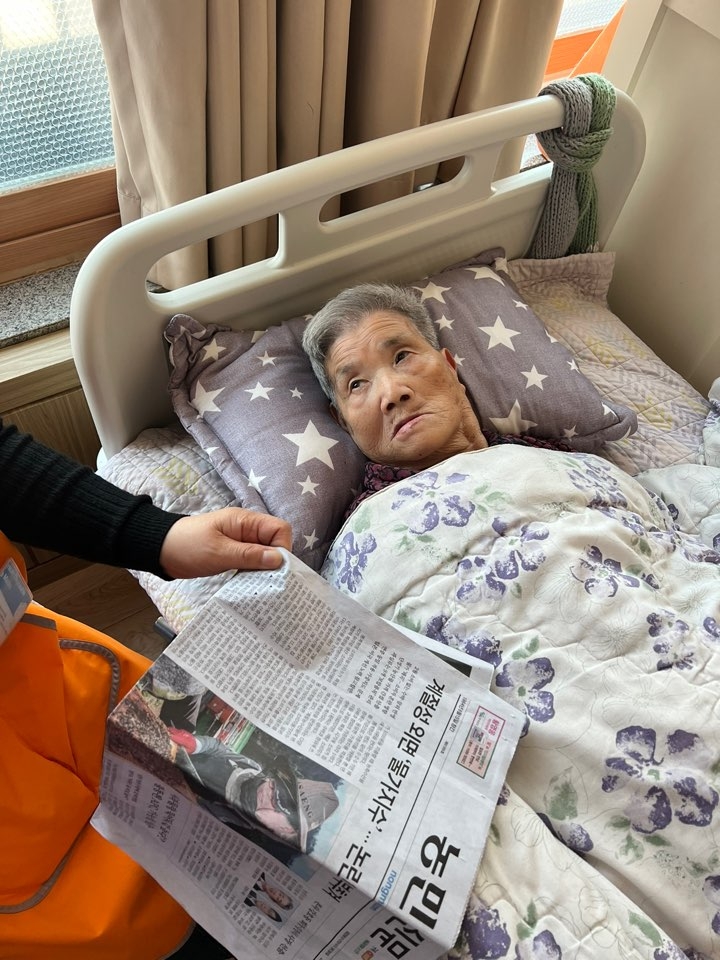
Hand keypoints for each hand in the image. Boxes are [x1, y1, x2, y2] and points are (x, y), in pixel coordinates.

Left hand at [159, 507, 291, 578]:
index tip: (277, 570)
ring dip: (264, 570)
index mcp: (246, 521)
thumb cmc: (188, 546)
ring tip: (262, 588)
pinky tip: (251, 586)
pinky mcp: (234, 555)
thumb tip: (279, 559)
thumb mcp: (218, 552)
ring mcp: (241, 543)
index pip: (279, 530)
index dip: (283, 548)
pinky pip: (252, 563)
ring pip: (265, 556)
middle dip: (275, 563)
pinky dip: (254, 573)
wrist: (160, 551)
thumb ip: (249, 555)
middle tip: (271, 584)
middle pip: (275, 544)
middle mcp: (248, 530)